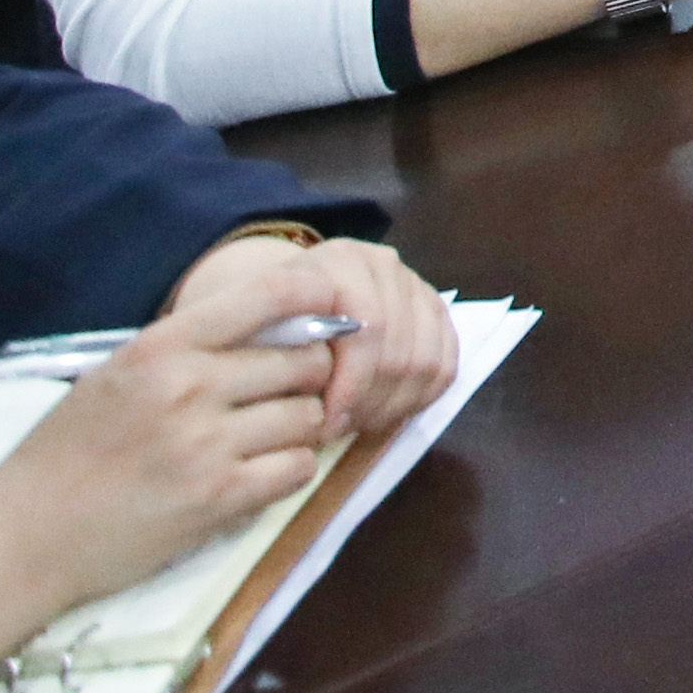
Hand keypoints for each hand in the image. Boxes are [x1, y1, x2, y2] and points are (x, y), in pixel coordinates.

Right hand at [0, 261, 374, 692]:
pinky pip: (298, 469)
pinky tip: (262, 473)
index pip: (271, 294)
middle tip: (293, 393)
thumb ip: (187, 348)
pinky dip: (291, 470)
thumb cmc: (65, 455)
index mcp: (161, 346)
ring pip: (310, 416)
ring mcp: (207, 444)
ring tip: (272, 437)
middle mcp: (190, 387)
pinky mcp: (219, 499)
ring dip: (304, 427)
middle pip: (306, 360)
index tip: (333, 310)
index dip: (317, 298)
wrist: (21, 539)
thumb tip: (278, 324)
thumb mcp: (116, 375)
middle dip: (311, 376)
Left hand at [163, 230, 458, 452]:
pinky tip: (386, 410)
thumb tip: (307, 409)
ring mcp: (413, 283)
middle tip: (341, 430)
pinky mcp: (435, 308)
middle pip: (400, 350)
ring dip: (395, 403)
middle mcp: (382, 264)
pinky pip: (447, 362)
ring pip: (428, 360)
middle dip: (371, 401)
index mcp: (336, 262)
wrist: (278, 298)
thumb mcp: (244, 334)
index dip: (351, 386)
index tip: (323, 426)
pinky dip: (421, 395)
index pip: (367, 331)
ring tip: (359, 422)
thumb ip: (269, 358)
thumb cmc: (256, 324)